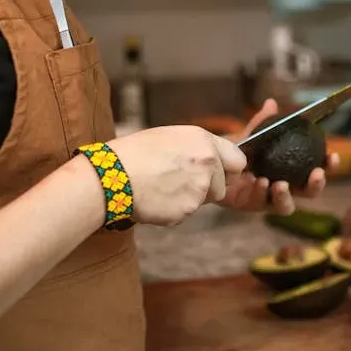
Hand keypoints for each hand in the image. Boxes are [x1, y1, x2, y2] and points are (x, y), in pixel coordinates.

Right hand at [109, 126, 246, 225]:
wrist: (112, 176)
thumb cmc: (134, 153)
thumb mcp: (169, 137)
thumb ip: (197, 148)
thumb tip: (210, 160)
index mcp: (204, 141)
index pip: (238, 161)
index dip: (227, 170)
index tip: (218, 173)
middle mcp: (208, 164)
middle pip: (222, 186)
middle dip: (207, 188)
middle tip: (178, 181)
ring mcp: (199, 189)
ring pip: (203, 201)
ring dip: (188, 198)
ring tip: (161, 186)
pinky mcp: (187, 210)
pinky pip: (185, 213)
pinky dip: (173, 209)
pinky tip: (155, 198)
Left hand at [217, 99, 339, 215]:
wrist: (213, 161)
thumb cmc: (238, 149)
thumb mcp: (250, 134)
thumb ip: (261, 122)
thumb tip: (271, 103)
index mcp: (291, 170)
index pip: (316, 170)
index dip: (329, 167)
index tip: (333, 156)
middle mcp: (284, 187)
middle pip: (308, 193)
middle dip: (316, 186)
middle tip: (316, 174)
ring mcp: (268, 199)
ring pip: (286, 207)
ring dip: (286, 196)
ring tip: (280, 184)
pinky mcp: (250, 206)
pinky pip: (260, 203)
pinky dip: (261, 193)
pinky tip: (260, 183)